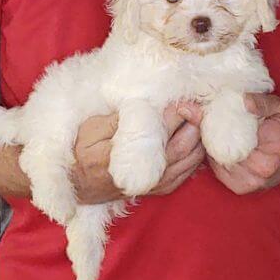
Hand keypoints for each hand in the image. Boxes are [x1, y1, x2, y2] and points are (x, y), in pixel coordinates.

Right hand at [71, 102, 203, 204]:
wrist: (79, 185)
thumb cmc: (84, 153)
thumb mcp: (92, 128)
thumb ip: (120, 118)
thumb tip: (144, 104)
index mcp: (134, 153)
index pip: (166, 125)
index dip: (177, 107)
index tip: (180, 91)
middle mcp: (152, 171)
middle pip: (188, 139)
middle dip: (195, 116)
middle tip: (194, 99)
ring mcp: (161, 182)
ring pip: (194, 154)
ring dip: (199, 133)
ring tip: (196, 113)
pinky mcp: (164, 187)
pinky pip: (192, 168)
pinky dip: (198, 150)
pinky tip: (193, 135)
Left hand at [208, 93, 279, 194]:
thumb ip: (262, 102)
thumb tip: (243, 100)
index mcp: (277, 143)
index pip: (236, 130)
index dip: (221, 119)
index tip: (213, 110)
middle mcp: (265, 167)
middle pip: (224, 147)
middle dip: (214, 132)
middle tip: (209, 119)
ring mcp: (253, 181)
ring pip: (218, 159)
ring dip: (214, 146)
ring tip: (215, 132)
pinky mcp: (243, 188)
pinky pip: (219, 170)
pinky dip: (217, 158)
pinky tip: (223, 147)